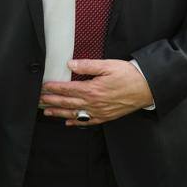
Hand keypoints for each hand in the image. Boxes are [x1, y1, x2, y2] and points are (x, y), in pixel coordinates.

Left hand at [39, 59, 154, 125]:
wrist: (147, 88)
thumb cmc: (128, 75)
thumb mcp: (108, 65)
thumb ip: (88, 66)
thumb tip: (71, 64)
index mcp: (92, 89)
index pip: (68, 89)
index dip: (54, 88)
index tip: (43, 87)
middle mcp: (94, 103)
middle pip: (68, 102)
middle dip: (52, 101)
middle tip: (39, 100)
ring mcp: (100, 112)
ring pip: (75, 113)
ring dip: (60, 112)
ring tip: (47, 112)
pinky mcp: (106, 116)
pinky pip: (88, 121)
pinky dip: (76, 122)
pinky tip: (68, 122)